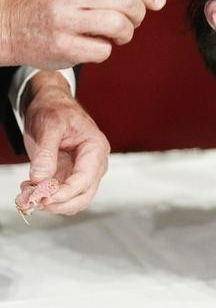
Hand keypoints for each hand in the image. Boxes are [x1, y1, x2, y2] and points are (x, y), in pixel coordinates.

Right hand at [0, 0, 165, 69]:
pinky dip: (106, 49)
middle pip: (125, 1)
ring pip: (118, 25)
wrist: (7, 25)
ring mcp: (63, 20)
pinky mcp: (63, 46)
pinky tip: (94, 44)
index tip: (159, 2)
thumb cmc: (48, 3)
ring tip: (116, 35)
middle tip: (131, 22)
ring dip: (125, 33)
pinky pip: (104, 50)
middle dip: (137, 14)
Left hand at [22, 72, 109, 214]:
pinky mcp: (70, 177)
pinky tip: (30, 187)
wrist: (52, 104)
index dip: (65, 193)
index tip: (43, 197)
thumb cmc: (55, 110)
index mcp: (96, 149)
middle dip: (59, 203)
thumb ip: (46, 154)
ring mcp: (83, 173)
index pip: (85, 180)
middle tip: (33, 201)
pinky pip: (61, 195)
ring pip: (73, 201)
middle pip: (83, 197)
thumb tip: (40, 179)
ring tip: (27, 192)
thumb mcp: (49, 126)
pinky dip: (46, 197)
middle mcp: (95, 165)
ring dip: (51, 203)